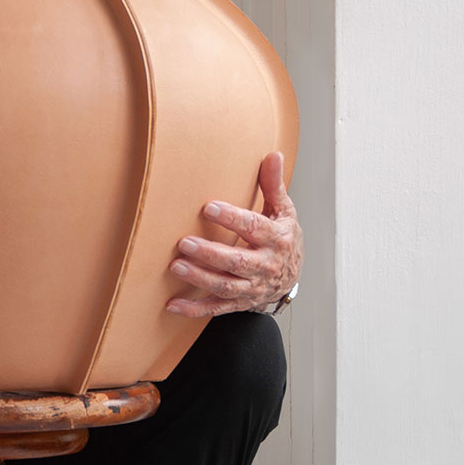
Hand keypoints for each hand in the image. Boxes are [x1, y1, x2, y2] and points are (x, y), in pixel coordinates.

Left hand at [165, 150, 302, 317]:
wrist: (291, 276)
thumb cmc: (282, 238)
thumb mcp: (283, 211)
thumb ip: (273, 185)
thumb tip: (273, 155)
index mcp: (276, 239)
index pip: (253, 228)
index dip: (232, 219)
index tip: (209, 208)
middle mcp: (264, 266)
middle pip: (236, 261)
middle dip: (210, 253)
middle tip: (184, 243)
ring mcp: (251, 287)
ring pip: (224, 285)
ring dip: (199, 278)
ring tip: (176, 266)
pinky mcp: (239, 302)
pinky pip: (216, 308)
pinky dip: (194, 309)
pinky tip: (172, 305)